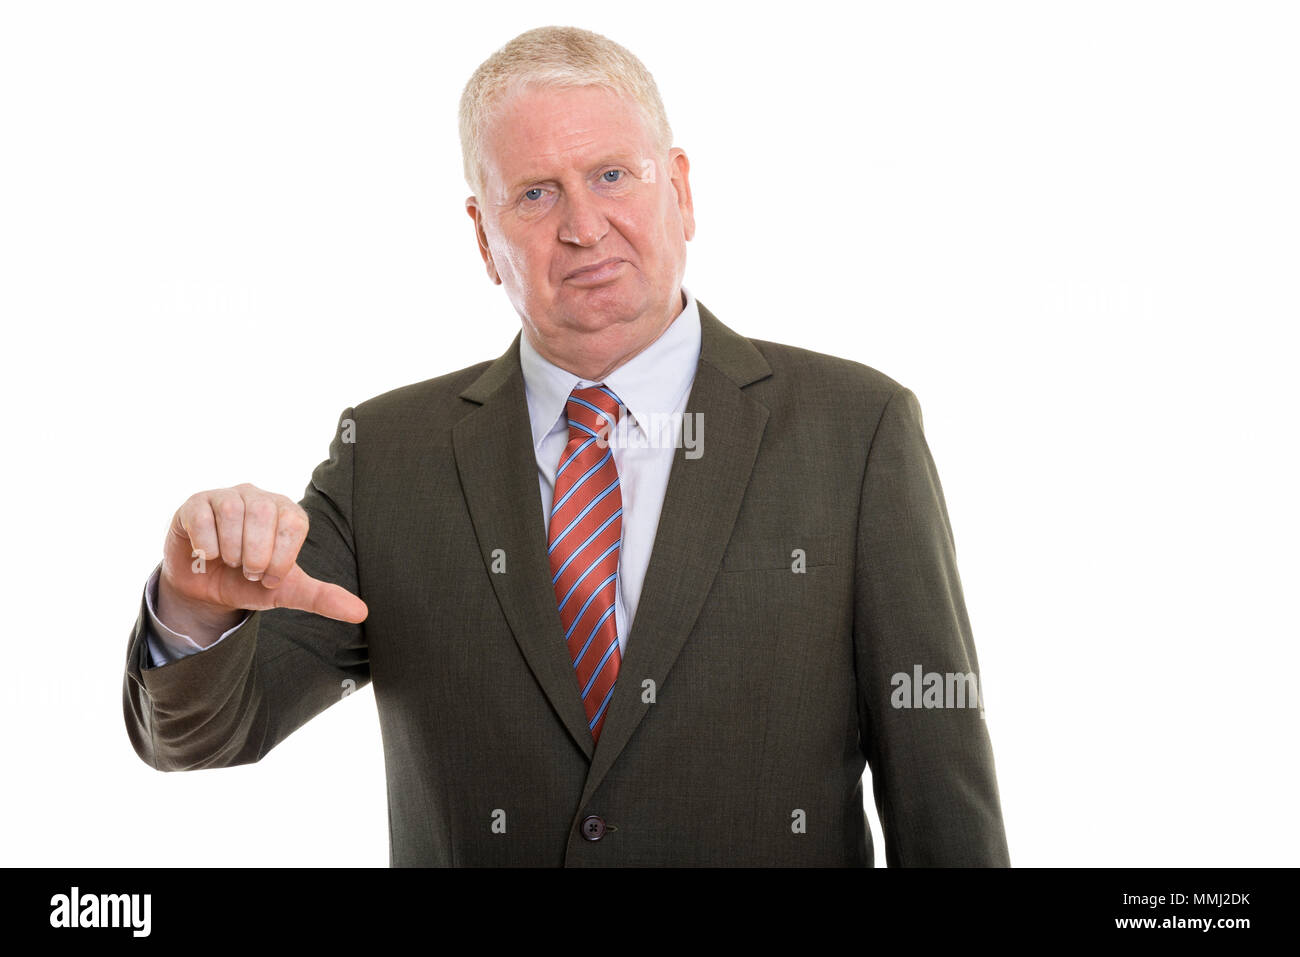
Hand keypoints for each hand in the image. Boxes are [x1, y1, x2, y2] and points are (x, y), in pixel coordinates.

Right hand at [157, 483, 367, 642]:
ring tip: (228, 562)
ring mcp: (226, 497)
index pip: (294, 523)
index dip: (281, 557)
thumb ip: (323, 598)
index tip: (269, 578)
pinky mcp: (195, 504)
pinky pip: (201, 516)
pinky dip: (205, 546)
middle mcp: (259, 497)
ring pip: (231, 512)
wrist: (206, 590)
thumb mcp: (287, 592)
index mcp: (287, 513)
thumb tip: (361, 612)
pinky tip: (206, 556)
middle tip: (248, 571)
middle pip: (262, 513)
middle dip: (255, 554)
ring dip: (230, 550)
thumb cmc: (250, 583)